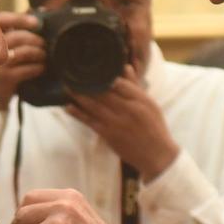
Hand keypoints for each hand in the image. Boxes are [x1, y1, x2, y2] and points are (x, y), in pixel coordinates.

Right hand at [0, 15, 46, 107]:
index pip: (3, 19)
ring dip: (39, 53)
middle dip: (35, 39)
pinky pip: (28, 69)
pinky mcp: (5, 79)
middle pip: (19, 36)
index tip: (37, 23)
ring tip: (44, 56)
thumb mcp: (1, 47)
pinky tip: (41, 68)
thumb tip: (42, 11)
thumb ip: (17, 29)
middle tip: (44, 44)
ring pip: (26, 52)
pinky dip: (38, 68)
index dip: (21, 18)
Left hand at [65, 66, 179, 179]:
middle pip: (104, 92)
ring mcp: (117, 123)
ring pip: (94, 105)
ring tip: (66, 87)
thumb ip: (135, 87)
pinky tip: (68, 107)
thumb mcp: (150, 105)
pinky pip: (90, 122)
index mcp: (140, 100)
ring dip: (78, 96)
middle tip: (72, 74)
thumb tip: (125, 67)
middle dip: (87, 83)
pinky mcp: (109, 135)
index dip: (104, 75)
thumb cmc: (154, 127)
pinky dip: (78, 114)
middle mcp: (129, 110)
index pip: (120, 83)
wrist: (157, 156)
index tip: (91, 68)